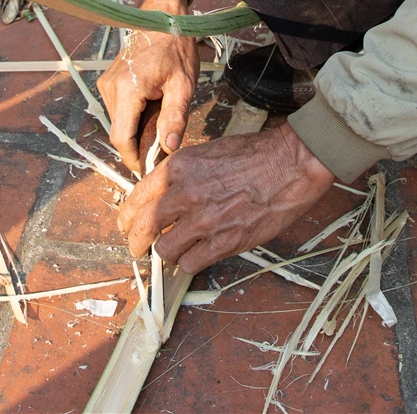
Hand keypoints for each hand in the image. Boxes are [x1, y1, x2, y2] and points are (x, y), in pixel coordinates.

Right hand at [96, 0, 197, 171]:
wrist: (161, 18)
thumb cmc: (175, 48)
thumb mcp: (183, 84)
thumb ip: (175, 118)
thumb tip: (169, 148)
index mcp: (126, 89)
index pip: (121, 138)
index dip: (133, 158)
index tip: (149, 167)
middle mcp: (109, 88)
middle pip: (119, 132)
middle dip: (139, 144)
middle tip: (164, 143)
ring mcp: (105, 84)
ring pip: (118, 123)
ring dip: (137, 129)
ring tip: (161, 118)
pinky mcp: (107, 82)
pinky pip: (118, 110)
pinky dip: (133, 117)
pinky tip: (152, 107)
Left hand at [118, 122, 336, 271]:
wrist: (290, 164)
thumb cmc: (254, 153)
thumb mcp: (207, 152)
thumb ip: (183, 174)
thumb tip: (167, 192)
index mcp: (178, 168)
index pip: (138, 197)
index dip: (127, 215)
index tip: (126, 224)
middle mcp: (185, 194)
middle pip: (144, 226)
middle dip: (135, 240)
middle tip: (136, 247)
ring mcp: (205, 220)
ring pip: (165, 249)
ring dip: (166, 252)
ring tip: (173, 251)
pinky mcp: (225, 241)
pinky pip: (191, 263)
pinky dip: (189, 263)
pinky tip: (196, 257)